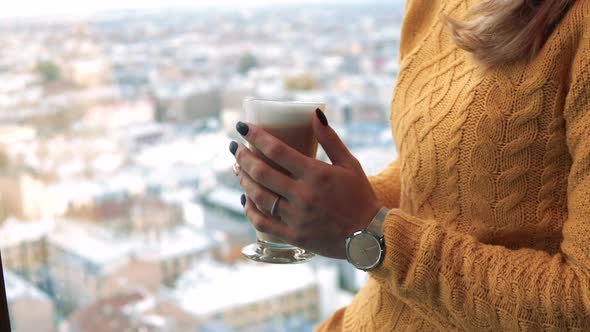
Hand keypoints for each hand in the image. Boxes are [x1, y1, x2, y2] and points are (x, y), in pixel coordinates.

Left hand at [230, 109, 380, 258]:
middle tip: (233, 146)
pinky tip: (245, 198)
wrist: (369, 236)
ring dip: (243, 179)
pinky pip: (262, 223)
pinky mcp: (293, 236)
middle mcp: (303, 195)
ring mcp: (296, 218)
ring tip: (237, 168)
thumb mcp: (349, 163)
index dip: (256, 136)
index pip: (277, 151)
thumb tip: (315, 113)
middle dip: (242, 156)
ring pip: (258, 197)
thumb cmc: (360, 196)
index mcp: (316, 174)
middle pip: (262, 172)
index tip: (242, 127)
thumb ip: (330, 139)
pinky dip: (249, 210)